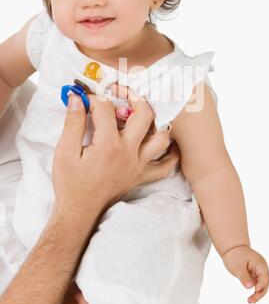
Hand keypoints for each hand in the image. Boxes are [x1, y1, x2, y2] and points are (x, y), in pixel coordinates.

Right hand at [52, 86, 179, 221]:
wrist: (79, 212)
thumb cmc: (70, 183)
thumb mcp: (64, 151)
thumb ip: (73, 122)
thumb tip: (77, 98)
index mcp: (109, 145)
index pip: (106, 109)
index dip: (94, 98)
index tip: (85, 97)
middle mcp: (129, 153)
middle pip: (144, 115)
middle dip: (134, 97)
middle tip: (122, 92)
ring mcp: (139, 165)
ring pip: (161, 138)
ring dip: (156, 122)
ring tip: (143, 113)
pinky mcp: (142, 176)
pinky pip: (165, 166)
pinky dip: (170, 154)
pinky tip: (166, 144)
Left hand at [222, 245, 268, 303]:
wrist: (231, 248)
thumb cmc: (235, 255)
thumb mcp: (237, 266)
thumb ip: (244, 276)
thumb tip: (250, 287)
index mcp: (260, 263)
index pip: (264, 277)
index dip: (261, 285)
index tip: (255, 290)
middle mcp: (262, 268)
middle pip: (265, 283)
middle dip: (260, 293)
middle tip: (252, 301)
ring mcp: (259, 271)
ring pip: (262, 285)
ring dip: (258, 294)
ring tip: (250, 301)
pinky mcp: (255, 275)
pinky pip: (257, 284)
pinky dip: (255, 291)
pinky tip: (251, 298)